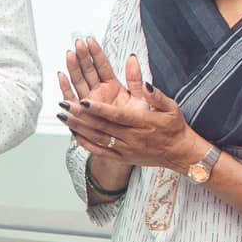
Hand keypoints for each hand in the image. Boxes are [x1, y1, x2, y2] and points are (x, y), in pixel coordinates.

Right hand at [57, 37, 150, 112]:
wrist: (133, 142)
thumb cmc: (138, 121)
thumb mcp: (140, 98)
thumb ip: (136, 79)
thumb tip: (134, 58)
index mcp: (113, 87)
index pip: (102, 66)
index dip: (96, 53)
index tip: (89, 40)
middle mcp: (99, 93)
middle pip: (88, 72)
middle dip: (82, 57)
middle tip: (77, 44)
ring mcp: (90, 102)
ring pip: (79, 82)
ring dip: (73, 68)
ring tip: (69, 55)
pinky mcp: (83, 113)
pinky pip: (73, 99)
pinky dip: (66, 88)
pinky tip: (61, 76)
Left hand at [59, 79, 209, 172]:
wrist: (179, 153)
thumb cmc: (174, 127)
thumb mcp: (170, 107)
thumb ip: (155, 95)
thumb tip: (146, 83)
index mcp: (143, 123)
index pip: (116, 115)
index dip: (98, 109)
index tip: (83, 100)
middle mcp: (132, 138)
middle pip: (101, 127)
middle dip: (80, 116)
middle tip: (64, 105)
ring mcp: (125, 150)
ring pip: (97, 139)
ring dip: (78, 127)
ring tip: (62, 116)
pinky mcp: (122, 158)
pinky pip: (100, 152)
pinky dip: (85, 143)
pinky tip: (73, 133)